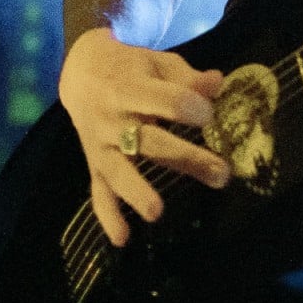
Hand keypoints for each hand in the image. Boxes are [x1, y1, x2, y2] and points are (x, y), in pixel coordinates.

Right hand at [59, 28, 229, 246]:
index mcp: (129, 87)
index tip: (209, 114)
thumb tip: (218, 83)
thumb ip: (187, 77)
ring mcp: (101, 145)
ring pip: (118, 171)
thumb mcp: (158, 63)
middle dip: (186, 157)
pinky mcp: (94, 165)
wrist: (81, 72)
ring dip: (137, 191)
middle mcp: (112, 118)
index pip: (163, 98)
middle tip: (221, 174)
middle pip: (149, 141)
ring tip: (157, 213)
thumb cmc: (131, 67)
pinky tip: (122, 239)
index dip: (191, 106)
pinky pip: (98, 193)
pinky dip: (108, 216)